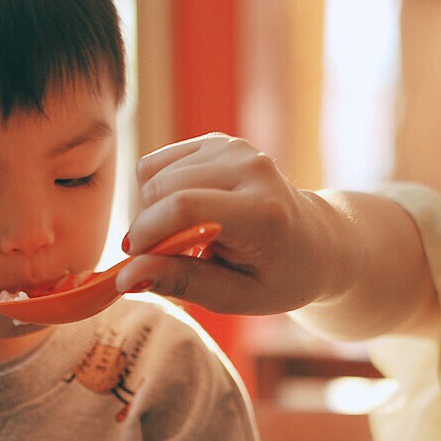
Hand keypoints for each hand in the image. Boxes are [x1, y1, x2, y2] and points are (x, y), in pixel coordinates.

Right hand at [115, 134, 339, 315]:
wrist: (316, 242)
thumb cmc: (277, 278)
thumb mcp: (236, 297)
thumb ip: (182, 283)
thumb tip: (124, 279)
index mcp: (263, 212)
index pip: (185, 207)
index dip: (147, 233)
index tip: (133, 262)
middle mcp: (251, 169)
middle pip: (162, 187)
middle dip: (145, 226)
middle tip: (159, 258)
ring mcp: (235, 149)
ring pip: (153, 172)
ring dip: (150, 210)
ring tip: (178, 239)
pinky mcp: (219, 142)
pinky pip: (158, 162)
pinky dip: (157, 191)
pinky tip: (182, 213)